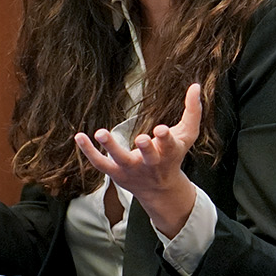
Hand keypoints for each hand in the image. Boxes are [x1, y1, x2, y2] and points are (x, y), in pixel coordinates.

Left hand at [73, 82, 201, 237]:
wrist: (160, 190)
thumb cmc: (173, 156)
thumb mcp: (187, 135)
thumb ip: (193, 111)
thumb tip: (196, 85)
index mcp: (169, 152)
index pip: (169, 145)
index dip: (165, 138)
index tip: (161, 130)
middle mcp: (151, 163)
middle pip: (150, 157)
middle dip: (146, 148)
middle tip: (141, 139)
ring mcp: (132, 168)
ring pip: (120, 159)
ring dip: (110, 146)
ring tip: (100, 133)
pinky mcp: (116, 173)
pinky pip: (100, 163)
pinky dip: (89, 151)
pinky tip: (79, 136)